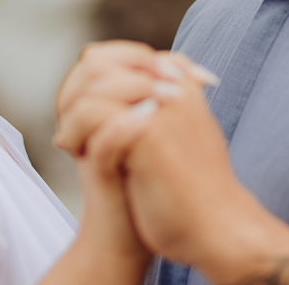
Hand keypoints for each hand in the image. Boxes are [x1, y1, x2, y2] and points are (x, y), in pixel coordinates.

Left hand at [61, 44, 288, 284]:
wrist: (219, 230)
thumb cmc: (198, 194)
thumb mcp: (183, 140)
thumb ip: (163, 115)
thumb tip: (132, 105)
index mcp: (183, 85)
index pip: (123, 58)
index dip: (95, 82)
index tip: (83, 113)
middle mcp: (172, 86)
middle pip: (102, 62)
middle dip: (78, 92)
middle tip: (70, 124)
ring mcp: (160, 105)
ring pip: (92, 86)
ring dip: (73, 114)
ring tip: (70, 141)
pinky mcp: (146, 131)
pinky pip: (91, 112)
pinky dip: (75, 131)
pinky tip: (75, 153)